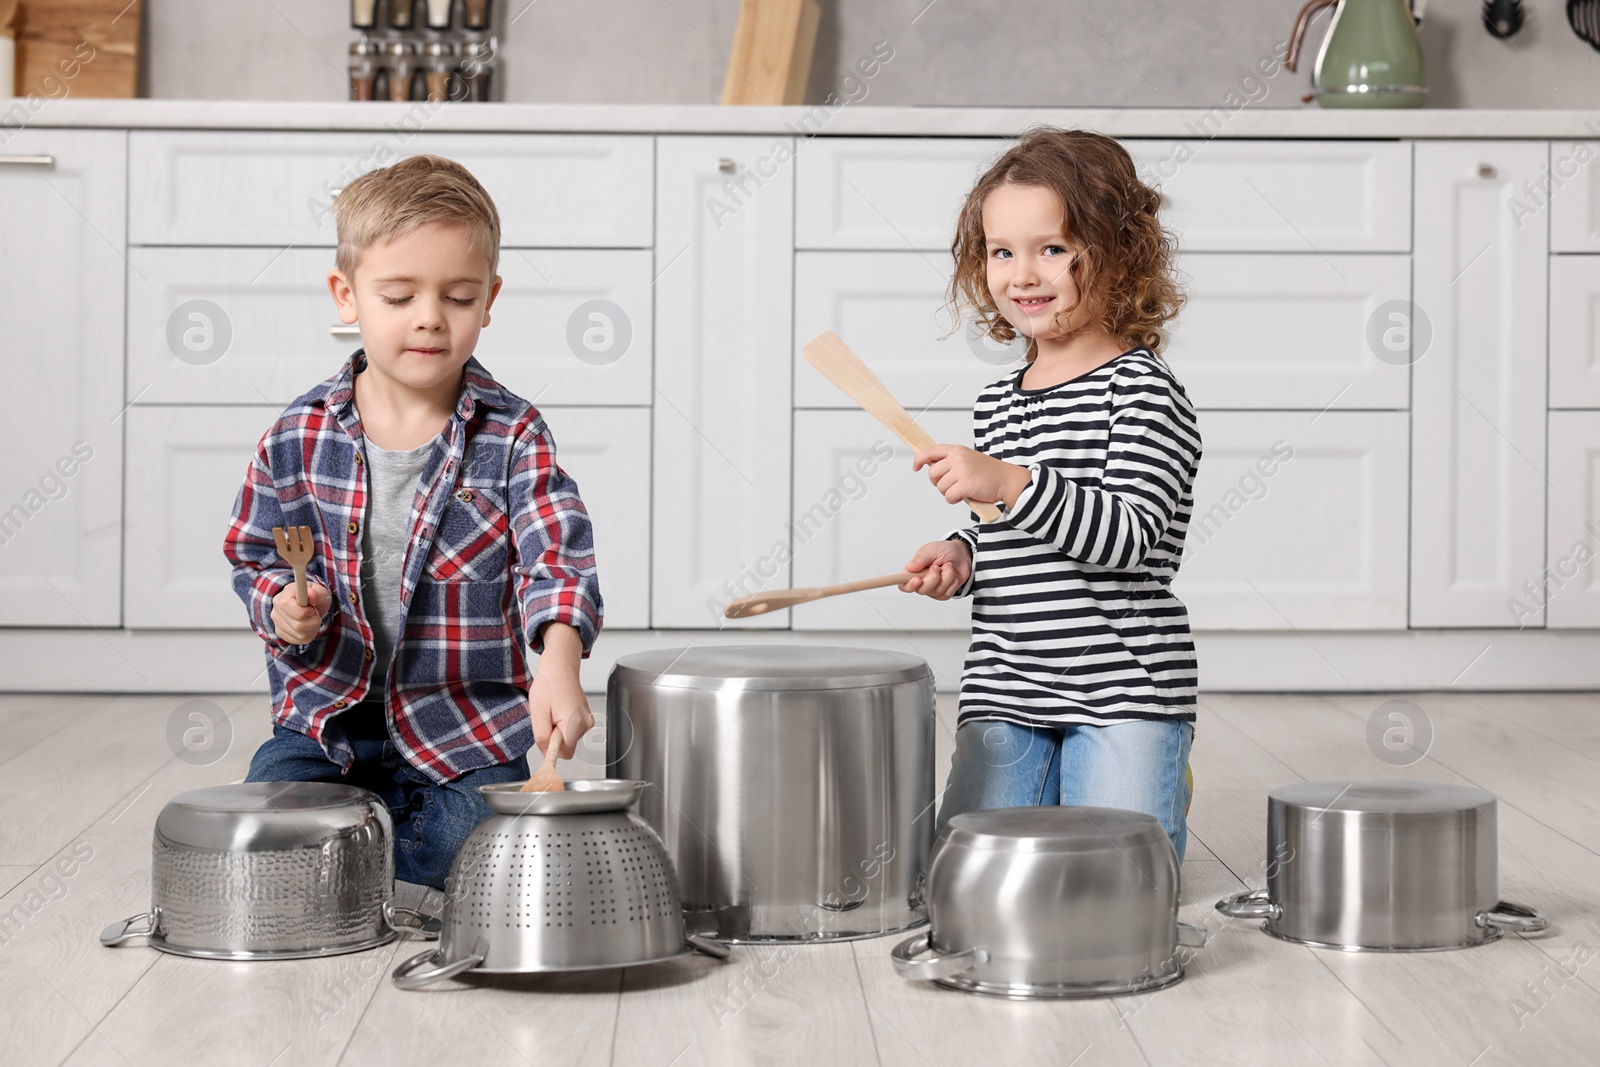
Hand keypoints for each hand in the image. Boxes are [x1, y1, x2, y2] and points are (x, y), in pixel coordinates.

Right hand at [271, 579, 330, 645]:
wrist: (308, 604)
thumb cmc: (313, 596)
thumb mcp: (318, 591)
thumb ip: (315, 593)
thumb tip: (312, 594)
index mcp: (281, 598)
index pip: (293, 611)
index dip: (307, 611)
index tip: (311, 608)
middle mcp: (275, 612)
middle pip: (298, 625)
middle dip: (312, 620)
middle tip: (313, 613)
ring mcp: (277, 624)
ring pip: (300, 634)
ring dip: (312, 627)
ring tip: (312, 618)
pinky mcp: (282, 634)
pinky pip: (300, 639)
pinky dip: (310, 633)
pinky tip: (309, 625)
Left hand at [528, 623, 592, 759]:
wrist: (560, 665)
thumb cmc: (549, 683)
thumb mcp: (538, 712)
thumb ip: (542, 737)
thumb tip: (547, 755)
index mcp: (575, 724)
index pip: (564, 753)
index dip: (551, 748)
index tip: (543, 736)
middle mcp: (585, 724)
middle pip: (565, 746)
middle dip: (553, 736)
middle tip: (546, 716)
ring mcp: (587, 720)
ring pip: (567, 738)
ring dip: (556, 728)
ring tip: (551, 710)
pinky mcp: (584, 717)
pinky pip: (569, 729)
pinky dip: (561, 723)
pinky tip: (557, 708)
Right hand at [899, 539, 971, 600]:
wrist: (961, 555)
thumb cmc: (944, 551)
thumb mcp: (931, 549)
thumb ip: (920, 558)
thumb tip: (909, 567)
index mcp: (913, 571)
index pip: (904, 585)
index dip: (908, 586)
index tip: (917, 580)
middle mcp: (922, 581)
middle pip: (921, 590)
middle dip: (933, 578)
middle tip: (937, 566)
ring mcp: (933, 589)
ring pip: (936, 591)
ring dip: (946, 576)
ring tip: (947, 566)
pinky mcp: (943, 593)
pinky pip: (947, 593)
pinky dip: (952, 582)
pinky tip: (951, 574)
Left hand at [912, 444, 1031, 508]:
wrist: (1006, 480)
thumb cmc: (988, 472)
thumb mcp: (967, 459)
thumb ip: (951, 460)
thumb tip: (931, 467)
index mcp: (957, 450)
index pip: (931, 451)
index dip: (919, 459)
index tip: (916, 466)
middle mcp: (957, 458)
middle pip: (932, 473)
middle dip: (938, 483)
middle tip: (951, 485)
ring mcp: (961, 471)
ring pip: (940, 487)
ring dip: (948, 493)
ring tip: (961, 490)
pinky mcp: (965, 485)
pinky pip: (948, 497)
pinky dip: (954, 500)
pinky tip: (964, 496)